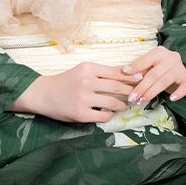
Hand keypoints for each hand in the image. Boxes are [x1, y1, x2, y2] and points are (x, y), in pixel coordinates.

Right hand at [6, 62, 138, 122]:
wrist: (43, 93)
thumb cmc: (66, 81)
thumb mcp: (83, 71)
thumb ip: (102, 72)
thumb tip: (126, 70)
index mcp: (89, 68)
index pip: (116, 72)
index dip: (131, 77)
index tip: (142, 78)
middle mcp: (87, 81)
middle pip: (117, 87)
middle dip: (131, 92)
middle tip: (138, 95)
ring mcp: (83, 98)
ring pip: (112, 102)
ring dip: (122, 105)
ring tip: (126, 106)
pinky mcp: (80, 113)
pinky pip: (103, 116)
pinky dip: (109, 116)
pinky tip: (110, 114)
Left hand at [122, 46, 185, 106]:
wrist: (180, 66)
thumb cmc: (160, 66)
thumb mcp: (150, 64)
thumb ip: (140, 69)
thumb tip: (123, 72)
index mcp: (160, 52)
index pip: (146, 59)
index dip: (135, 66)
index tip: (124, 72)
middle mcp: (171, 58)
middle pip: (154, 74)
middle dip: (141, 87)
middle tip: (131, 98)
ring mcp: (180, 69)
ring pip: (165, 82)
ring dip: (151, 93)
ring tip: (141, 101)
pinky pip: (184, 87)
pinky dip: (178, 93)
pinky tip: (171, 99)